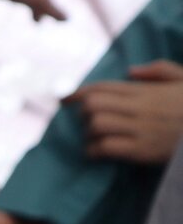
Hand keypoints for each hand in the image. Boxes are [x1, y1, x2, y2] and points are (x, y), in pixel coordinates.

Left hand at [62, 60, 182, 163]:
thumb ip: (159, 70)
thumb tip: (130, 71)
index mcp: (146, 91)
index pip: (102, 87)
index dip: (77, 94)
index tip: (64, 100)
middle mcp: (140, 107)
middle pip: (93, 105)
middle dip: (82, 114)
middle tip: (86, 122)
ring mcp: (140, 129)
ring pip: (96, 125)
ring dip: (88, 133)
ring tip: (94, 138)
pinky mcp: (142, 150)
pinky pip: (106, 147)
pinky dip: (95, 151)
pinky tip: (98, 153)